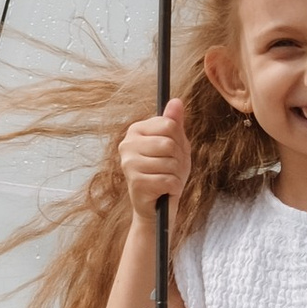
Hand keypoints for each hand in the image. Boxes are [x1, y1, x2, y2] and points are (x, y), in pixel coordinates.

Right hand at [119, 97, 189, 222]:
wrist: (158, 206)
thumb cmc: (167, 172)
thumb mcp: (175, 145)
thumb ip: (175, 123)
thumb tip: (177, 101)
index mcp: (135, 130)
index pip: (169, 125)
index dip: (179, 141)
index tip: (173, 152)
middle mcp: (127, 144)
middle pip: (169, 143)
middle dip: (178, 159)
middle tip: (171, 169)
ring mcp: (128, 163)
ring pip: (170, 162)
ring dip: (176, 175)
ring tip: (167, 180)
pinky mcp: (135, 182)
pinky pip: (168, 179)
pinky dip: (173, 187)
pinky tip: (164, 191)